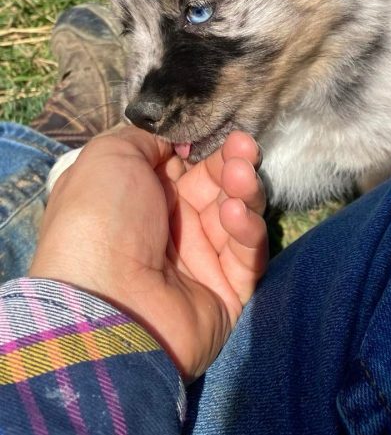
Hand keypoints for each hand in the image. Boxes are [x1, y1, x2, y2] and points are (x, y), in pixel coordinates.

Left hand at [30, 126, 267, 379]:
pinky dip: (246, 231)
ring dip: (244, 191)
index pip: (189, 166)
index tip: (226, 132)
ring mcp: (200, 260)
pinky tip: (235, 215)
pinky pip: (247, 256)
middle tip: (245, 147)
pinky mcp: (226, 291)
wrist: (102, 302)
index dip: (209, 148)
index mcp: (144, 196)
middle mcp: (173, 226)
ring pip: (237, 216)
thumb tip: (174, 141)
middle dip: (234, 164)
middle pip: (217, 187)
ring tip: (242, 177)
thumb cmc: (101, 218)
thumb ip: (145, 138)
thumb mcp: (109, 157)